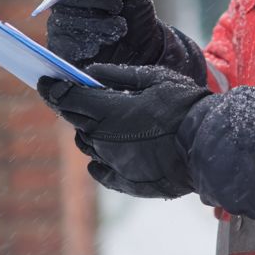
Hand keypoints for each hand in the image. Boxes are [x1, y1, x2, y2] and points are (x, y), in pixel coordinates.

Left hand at [38, 64, 210, 198]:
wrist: (209, 146)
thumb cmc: (184, 107)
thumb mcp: (154, 78)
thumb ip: (118, 75)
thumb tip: (90, 72)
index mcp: (108, 111)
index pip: (68, 99)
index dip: (54, 89)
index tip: (45, 81)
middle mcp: (104, 140)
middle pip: (75, 121)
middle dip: (69, 106)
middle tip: (68, 96)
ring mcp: (114, 163)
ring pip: (87, 145)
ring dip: (88, 131)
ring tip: (101, 121)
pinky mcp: (127, 182)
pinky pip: (101, 171)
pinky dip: (99, 161)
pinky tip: (107, 153)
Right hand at [44, 0, 169, 66]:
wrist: (144, 46)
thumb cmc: (134, 12)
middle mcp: (63, 2)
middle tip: (118, 6)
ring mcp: (60, 25)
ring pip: (70, 20)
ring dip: (102, 23)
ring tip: (118, 27)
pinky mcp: (62, 49)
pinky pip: (70, 42)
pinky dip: (95, 41)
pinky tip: (105, 41)